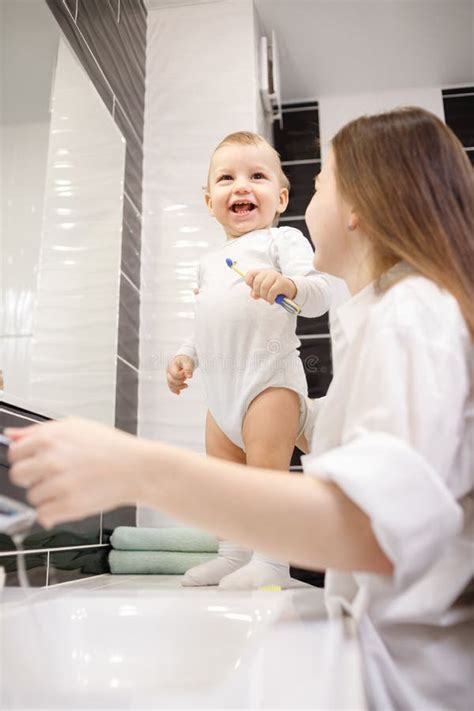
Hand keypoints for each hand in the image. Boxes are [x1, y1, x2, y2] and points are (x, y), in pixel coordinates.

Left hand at [6, 418, 140, 528]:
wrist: (137, 468)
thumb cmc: (110, 447)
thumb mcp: (75, 427)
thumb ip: (38, 431)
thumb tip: (10, 435)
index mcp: (50, 438)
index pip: (14, 453)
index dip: (25, 458)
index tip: (35, 462)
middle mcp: (51, 460)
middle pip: (18, 476)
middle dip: (32, 477)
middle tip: (52, 475)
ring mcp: (59, 484)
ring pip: (32, 497)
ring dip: (46, 495)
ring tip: (68, 487)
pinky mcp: (69, 506)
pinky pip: (43, 516)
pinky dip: (52, 513)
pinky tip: (68, 501)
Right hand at [166, 355, 193, 394]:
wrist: (183, 360)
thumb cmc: (185, 360)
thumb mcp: (188, 361)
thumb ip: (188, 368)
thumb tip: (189, 376)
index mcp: (172, 365)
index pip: (175, 374)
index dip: (182, 375)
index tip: (185, 372)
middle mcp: (168, 371)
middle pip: (171, 380)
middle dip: (180, 381)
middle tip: (186, 377)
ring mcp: (169, 375)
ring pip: (171, 384)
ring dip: (179, 387)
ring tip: (186, 385)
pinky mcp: (170, 379)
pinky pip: (170, 386)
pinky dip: (174, 390)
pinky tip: (178, 392)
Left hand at [245, 269, 295, 304]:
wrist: (289, 289)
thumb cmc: (274, 289)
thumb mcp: (263, 290)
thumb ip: (255, 292)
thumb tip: (254, 295)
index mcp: (261, 272)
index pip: (250, 274)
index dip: (249, 283)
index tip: (254, 290)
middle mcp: (268, 272)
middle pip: (257, 282)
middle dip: (258, 292)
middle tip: (262, 297)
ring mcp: (275, 276)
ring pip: (264, 287)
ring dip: (265, 296)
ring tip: (268, 299)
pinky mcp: (281, 282)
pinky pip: (272, 291)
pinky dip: (270, 298)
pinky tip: (272, 301)